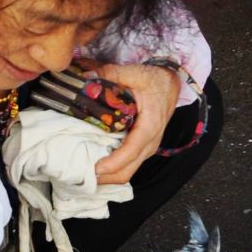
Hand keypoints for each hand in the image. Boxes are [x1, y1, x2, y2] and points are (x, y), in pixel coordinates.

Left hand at [90, 63, 179, 185]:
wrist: (170, 84)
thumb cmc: (155, 80)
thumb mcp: (135, 73)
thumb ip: (112, 73)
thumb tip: (87, 78)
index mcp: (150, 126)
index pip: (131, 151)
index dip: (113, 163)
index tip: (95, 168)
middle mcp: (150, 142)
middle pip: (127, 171)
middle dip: (105, 178)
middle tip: (81, 175)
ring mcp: (147, 148)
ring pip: (127, 172)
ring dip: (107, 177)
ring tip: (84, 173)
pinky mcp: (142, 148)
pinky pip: (128, 166)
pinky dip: (112, 171)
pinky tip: (95, 165)